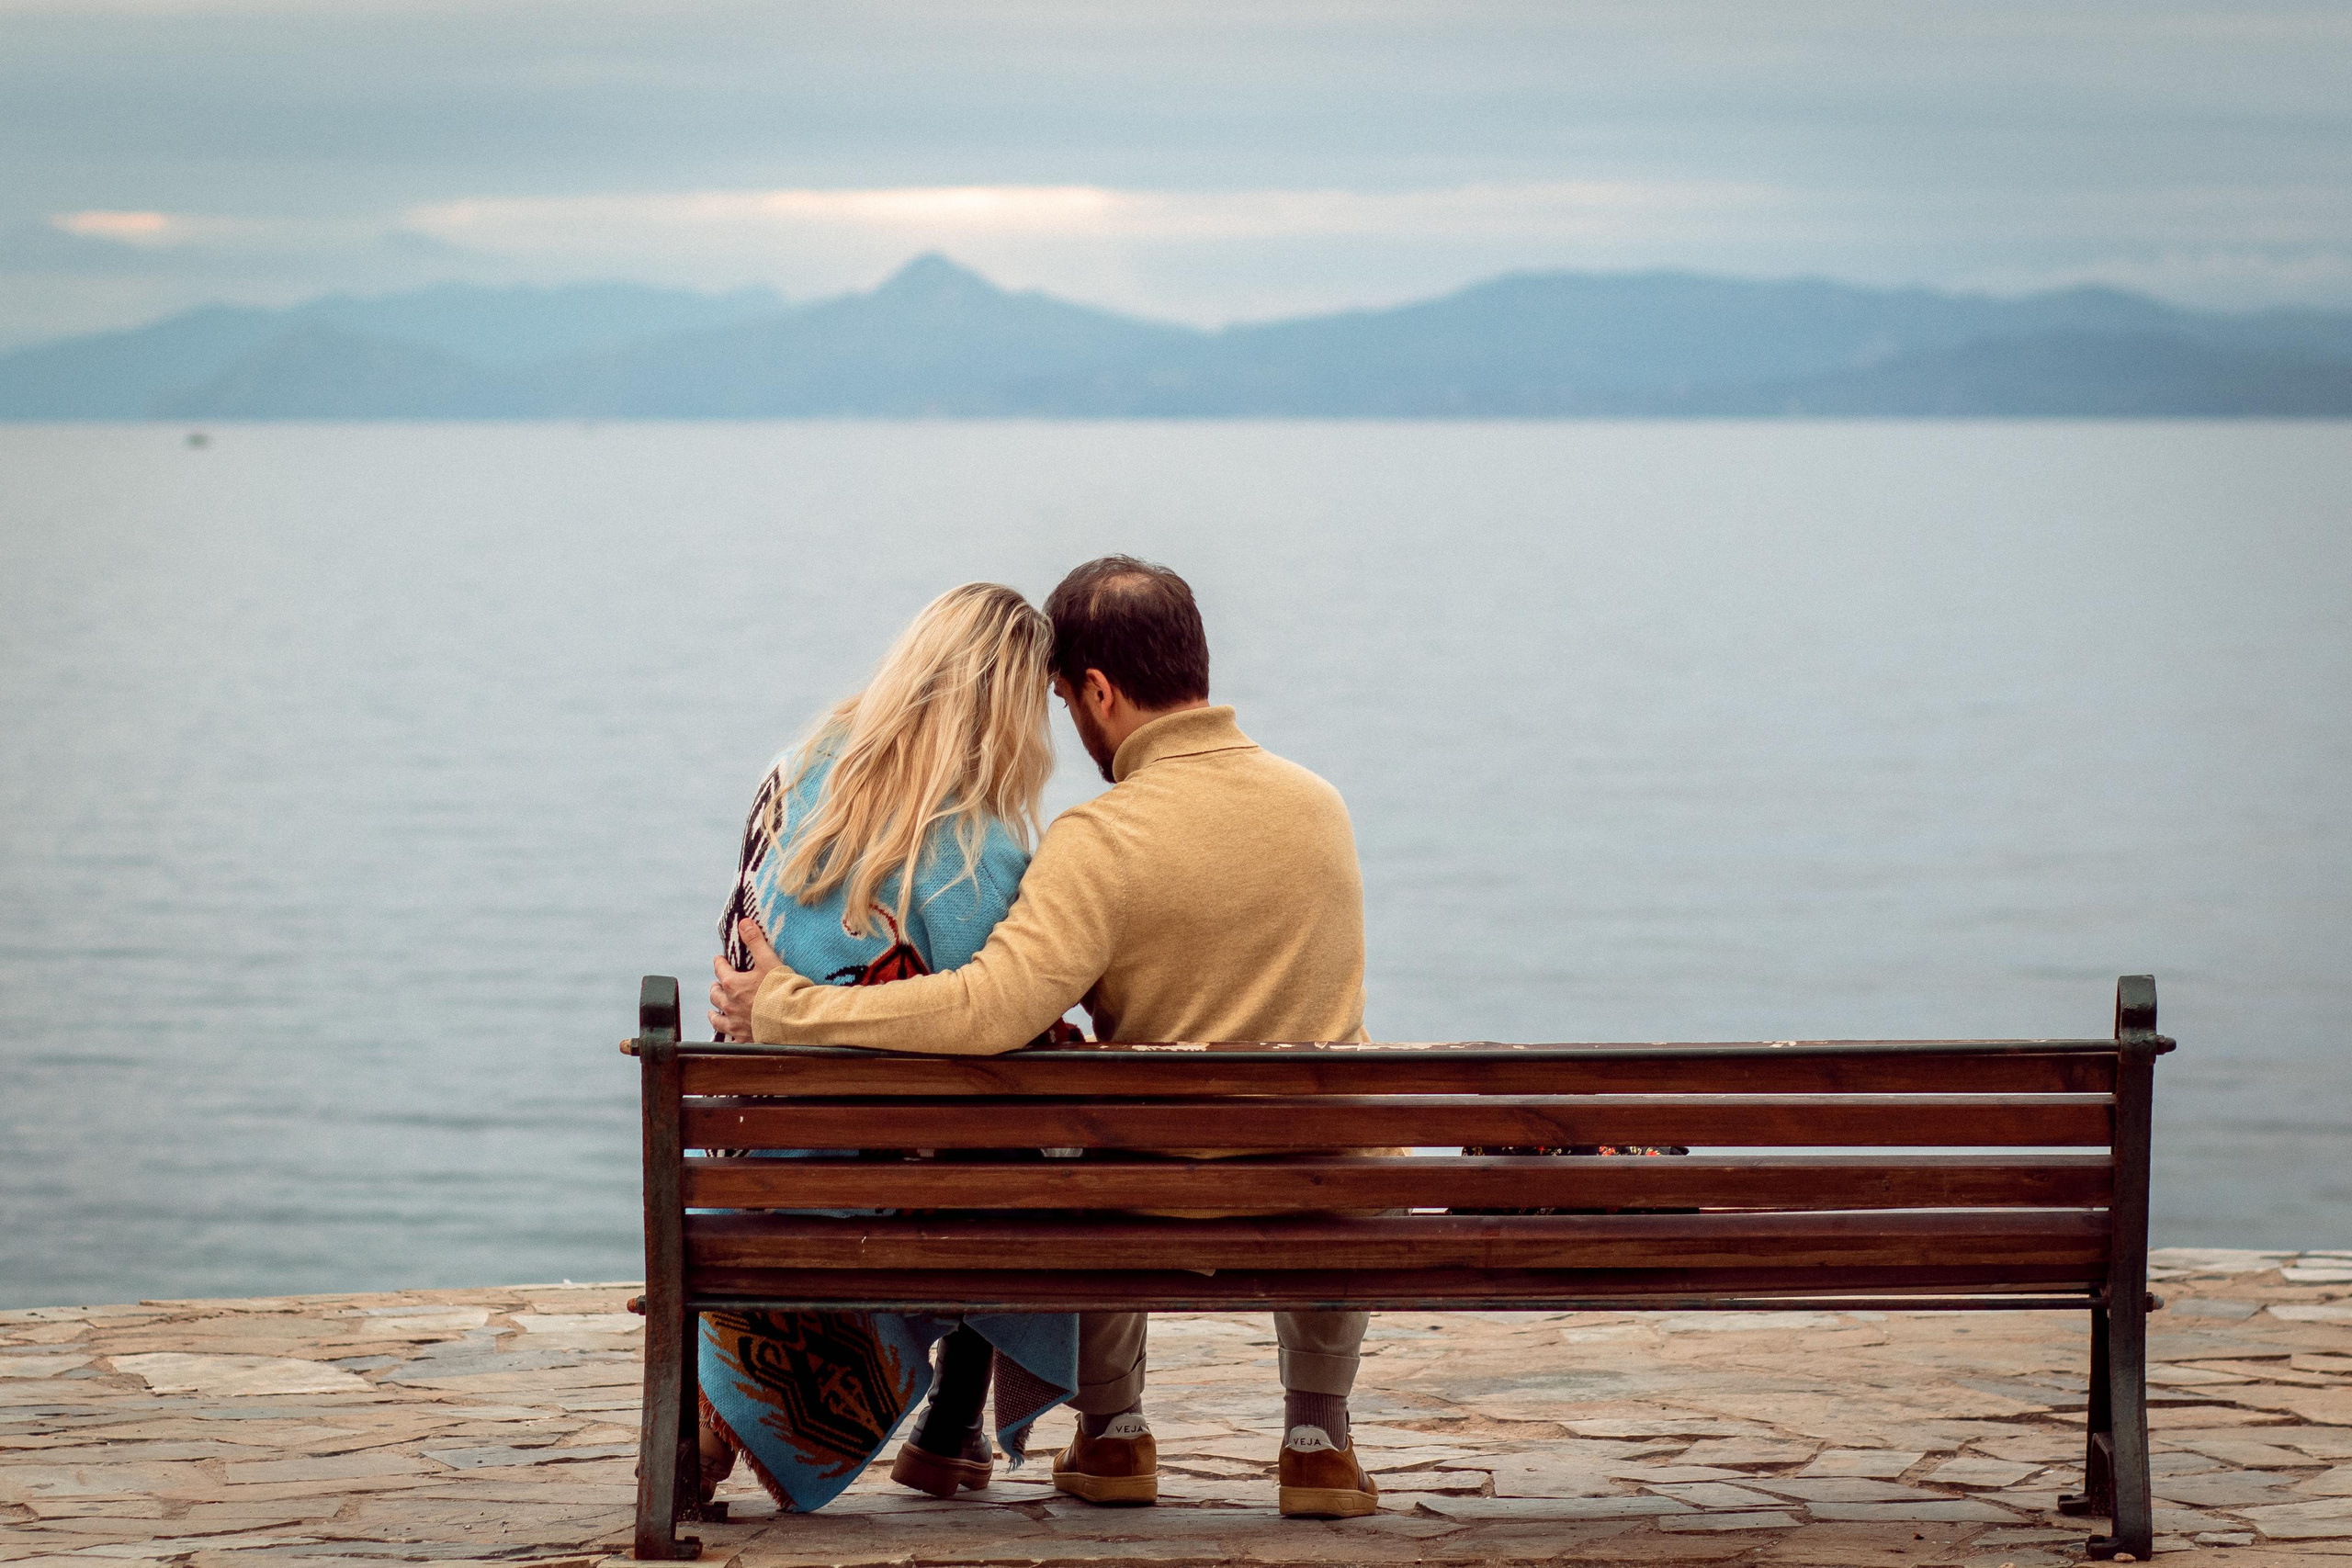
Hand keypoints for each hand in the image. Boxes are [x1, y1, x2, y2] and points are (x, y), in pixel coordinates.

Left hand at [709, 917, 781, 1039]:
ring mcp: (736, 1024)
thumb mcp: (769, 960)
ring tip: (714, 1011)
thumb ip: (755, 941)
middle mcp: (730, 1005)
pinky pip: (730, 1038)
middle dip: (715, 988)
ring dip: (714, 1013)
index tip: (720, 960)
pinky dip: (727, 1034)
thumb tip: (743, 922)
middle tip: (717, 985)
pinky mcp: (744, 1039)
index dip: (720, 963)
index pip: (720, 969)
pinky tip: (730, 1033)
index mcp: (733, 984)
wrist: (793, 1020)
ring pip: (717, 1018)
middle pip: (715, 995)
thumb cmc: (782, 990)